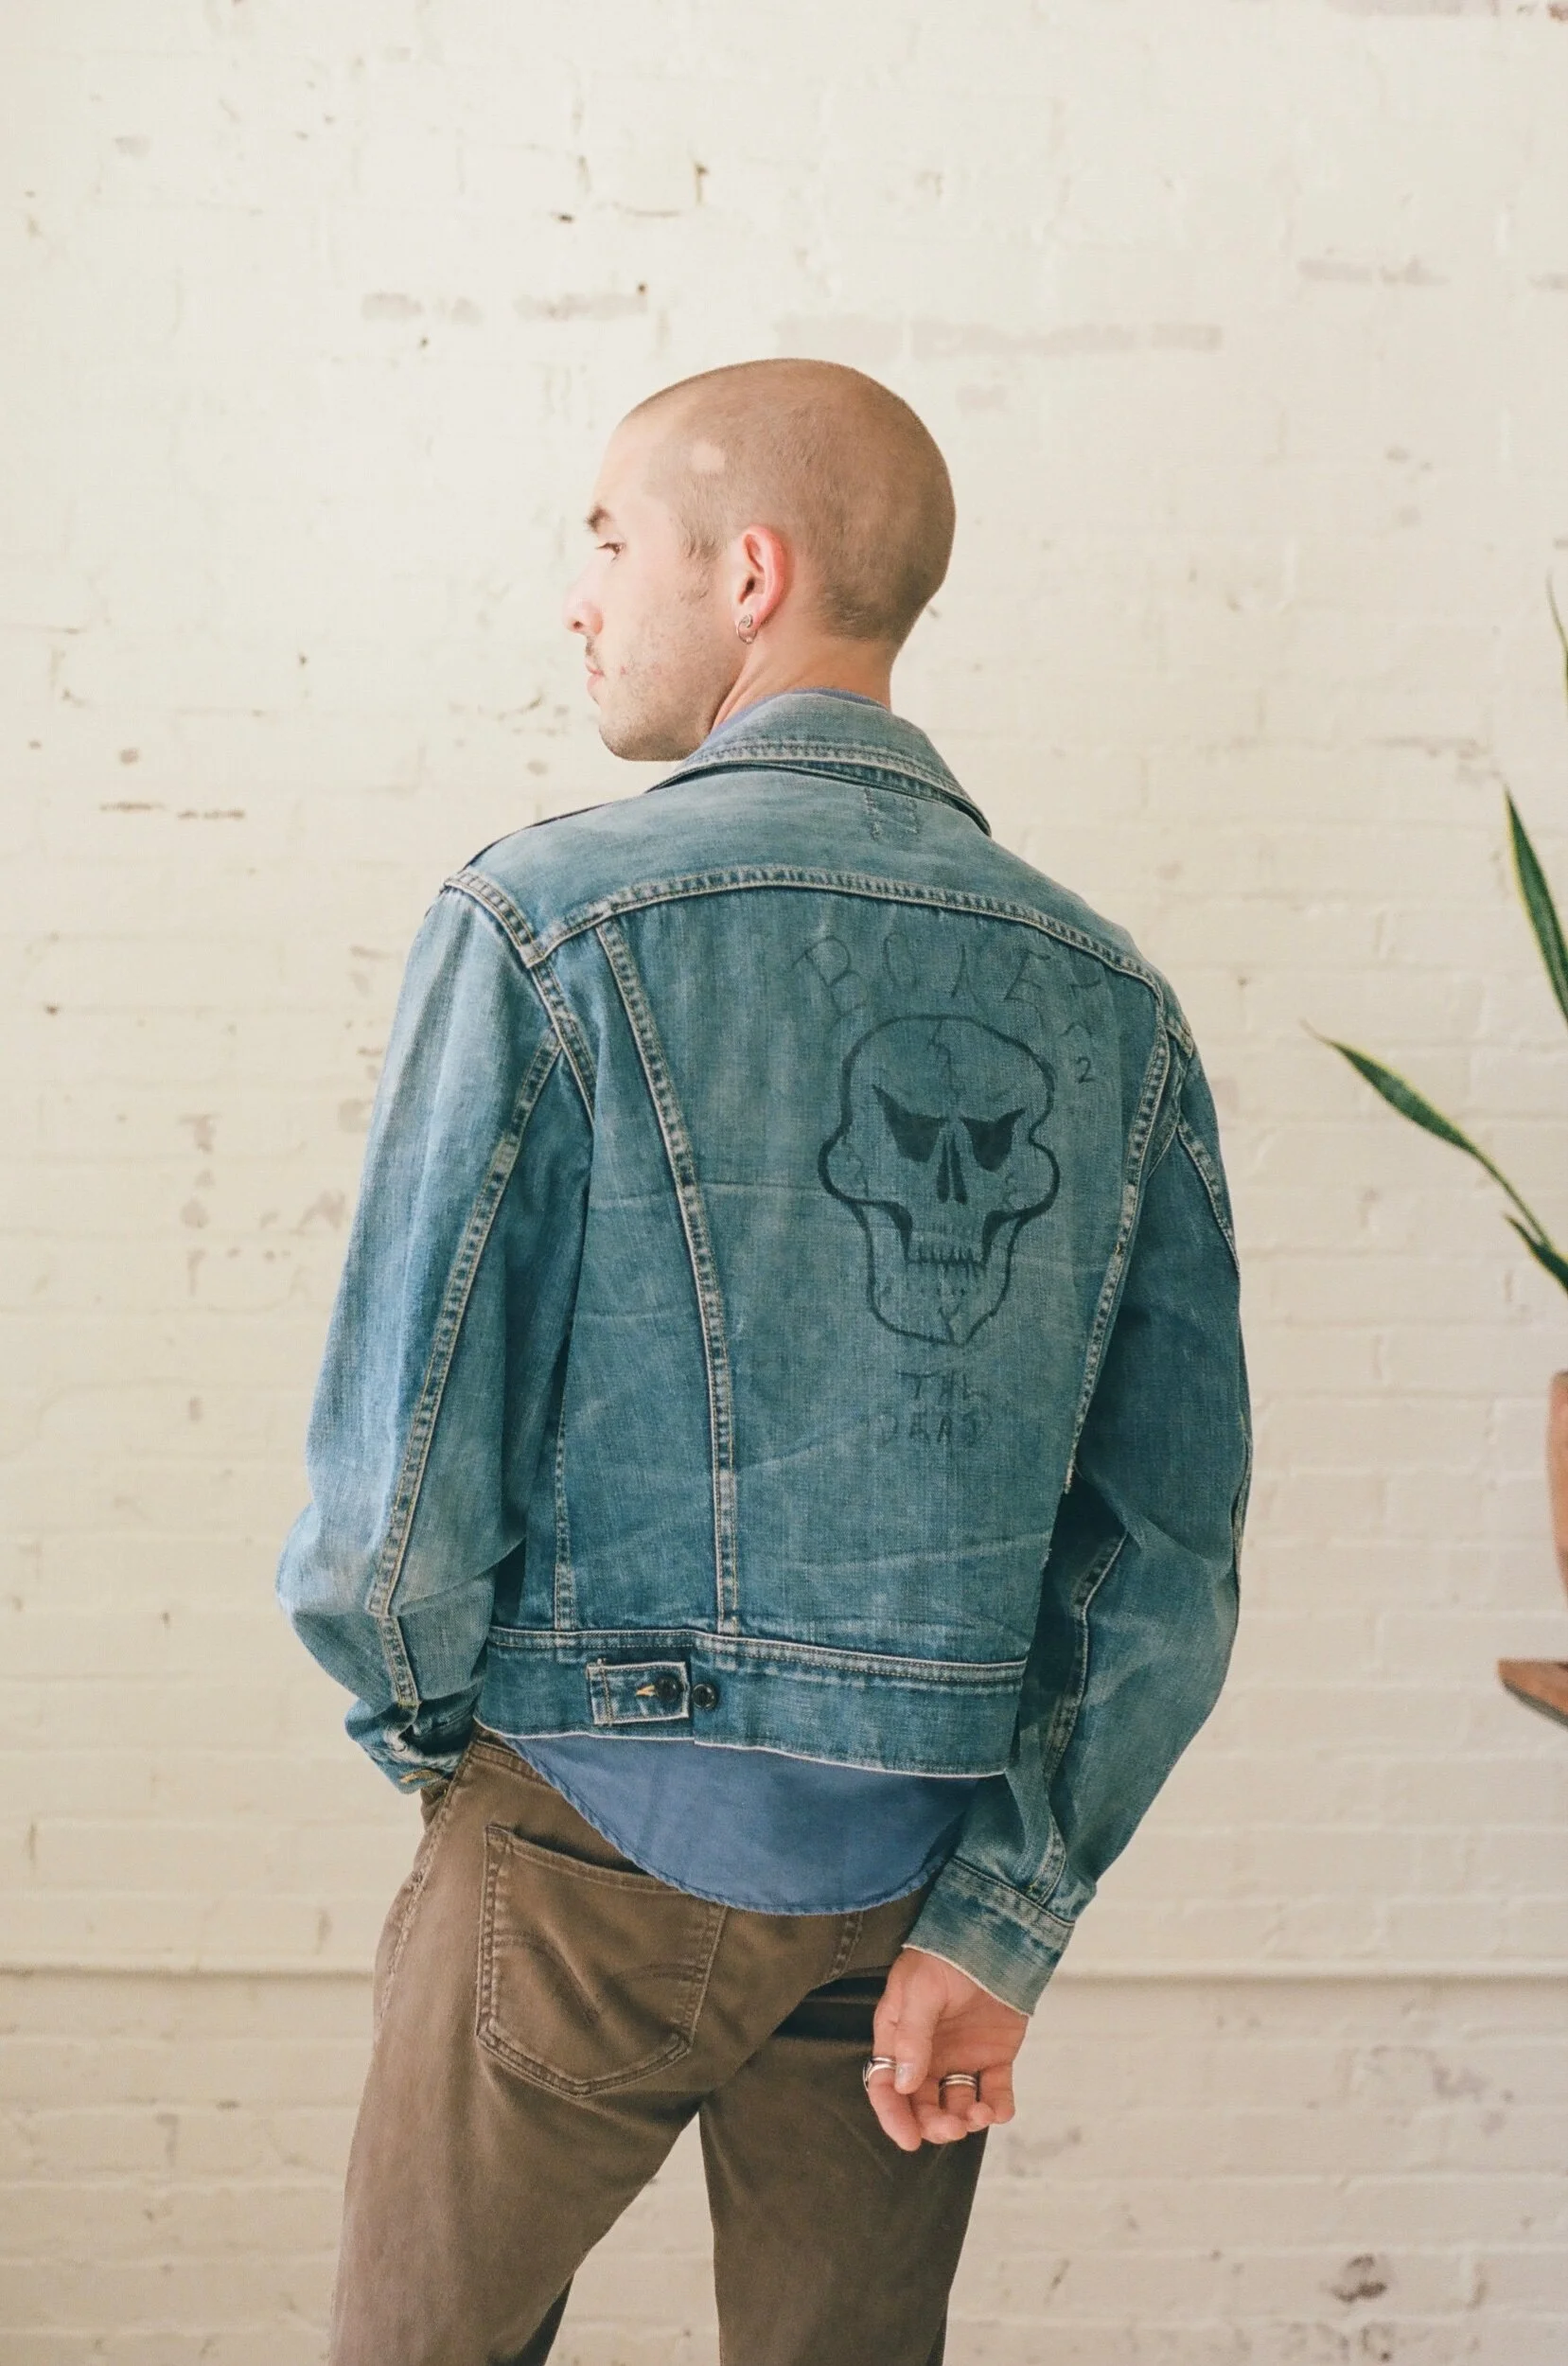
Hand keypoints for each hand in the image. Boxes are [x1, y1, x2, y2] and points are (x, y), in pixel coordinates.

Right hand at [867, 1946, 1027, 2151]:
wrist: (996, 1936)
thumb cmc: (947, 1955)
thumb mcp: (921, 1990)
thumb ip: (913, 2036)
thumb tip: (906, 2084)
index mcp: (900, 2038)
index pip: (887, 2086)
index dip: (894, 2117)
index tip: (910, 2139)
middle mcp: (927, 2054)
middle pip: (922, 2104)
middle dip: (935, 2124)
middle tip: (952, 2126)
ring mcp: (961, 2057)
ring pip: (957, 2105)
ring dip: (966, 2119)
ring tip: (979, 2113)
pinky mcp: (993, 2057)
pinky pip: (994, 2092)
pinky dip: (998, 2107)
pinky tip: (999, 2108)